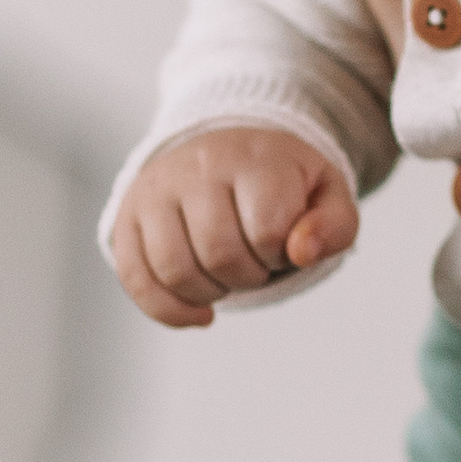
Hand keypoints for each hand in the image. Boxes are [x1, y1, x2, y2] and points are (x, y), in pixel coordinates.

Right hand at [110, 127, 358, 329]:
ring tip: (226, 275)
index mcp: (253, 157)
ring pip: (175, 270)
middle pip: (220, 254)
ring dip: (211, 292)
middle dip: (248, 275)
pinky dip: (169, 310)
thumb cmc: (282, 182)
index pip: (269, 230)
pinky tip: (198, 313)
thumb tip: (302, 252)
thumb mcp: (326, 195)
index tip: (281, 240)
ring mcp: (155, 190)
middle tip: (256, 259)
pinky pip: (136, 280)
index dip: (281, 253)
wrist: (227, 148)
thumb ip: (333, 226)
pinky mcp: (127, 217)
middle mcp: (196, 166)